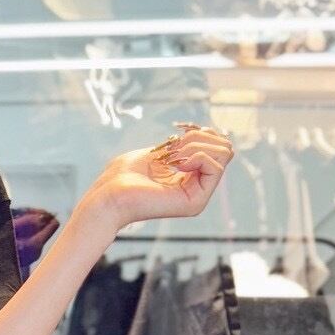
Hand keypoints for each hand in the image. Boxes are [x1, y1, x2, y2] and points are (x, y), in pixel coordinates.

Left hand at [75, 125, 235, 239]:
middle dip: (200, 137)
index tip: (177, 137)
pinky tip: (176, 164)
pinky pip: (215, 167)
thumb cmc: (123, 175)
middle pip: (225, 148)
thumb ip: (184, 145)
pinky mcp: (196, 202)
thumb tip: (208, 132)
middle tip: (174, 148)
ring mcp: (199, 196)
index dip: (201, 132)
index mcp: (189, 176)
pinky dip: (196, 156)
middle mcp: (197, 187)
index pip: (216, 146)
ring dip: (196, 145)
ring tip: (172, 157)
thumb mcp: (159, 151)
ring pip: (224, 154)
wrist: (109, 196)